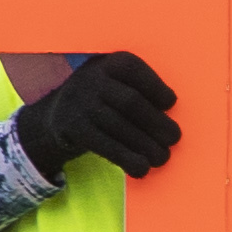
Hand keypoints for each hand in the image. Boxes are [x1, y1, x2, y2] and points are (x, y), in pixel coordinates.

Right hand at [11, 51, 179, 181]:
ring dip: (145, 145)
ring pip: (119, 126)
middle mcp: (90, 79)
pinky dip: (126, 159)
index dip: (155, 87)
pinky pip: (105, 146)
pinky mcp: (73, 129)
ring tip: (162, 157)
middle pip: (130, 101)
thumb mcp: (117, 83)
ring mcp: (79, 104)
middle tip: (174, 138)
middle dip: (156, 122)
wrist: (58, 114)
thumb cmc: (104, 99)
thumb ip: (141, 92)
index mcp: (107, 63)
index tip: (171, 103)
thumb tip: (169, 121)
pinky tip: (142, 168)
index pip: (134, 71)